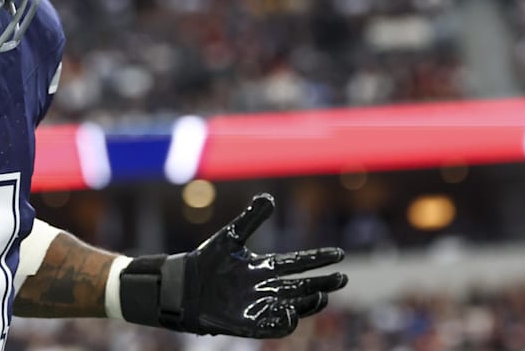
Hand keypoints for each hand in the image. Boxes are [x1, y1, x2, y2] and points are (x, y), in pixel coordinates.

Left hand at [119, 193, 346, 337]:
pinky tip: (292, 314)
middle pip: (302, 286)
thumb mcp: (230, 237)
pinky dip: (283, 322)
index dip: (318, 259)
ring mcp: (259, 306)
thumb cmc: (205, 261)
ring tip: (322, 296)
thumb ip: (250, 219)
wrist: (182, 284)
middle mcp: (267, 288)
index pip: (298, 263)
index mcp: (265, 267)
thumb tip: (269, 198)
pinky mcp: (248, 323)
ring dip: (308, 303)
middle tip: (342, 279)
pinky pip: (271, 326)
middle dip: (323, 283)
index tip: (339, 254)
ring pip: (293, 306)